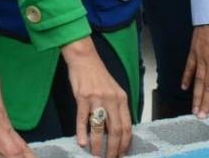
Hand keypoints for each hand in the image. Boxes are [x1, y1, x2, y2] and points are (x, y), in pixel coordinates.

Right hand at [60, 37, 130, 157]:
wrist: (85, 59)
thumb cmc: (99, 76)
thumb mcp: (114, 91)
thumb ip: (117, 108)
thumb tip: (119, 130)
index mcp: (121, 99)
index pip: (127, 126)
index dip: (125, 143)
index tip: (121, 154)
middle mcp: (111, 100)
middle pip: (115, 130)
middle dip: (113, 149)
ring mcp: (97, 99)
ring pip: (99, 128)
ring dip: (98, 145)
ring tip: (96, 155)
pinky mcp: (82, 98)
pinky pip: (82, 119)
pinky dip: (82, 133)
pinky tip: (81, 143)